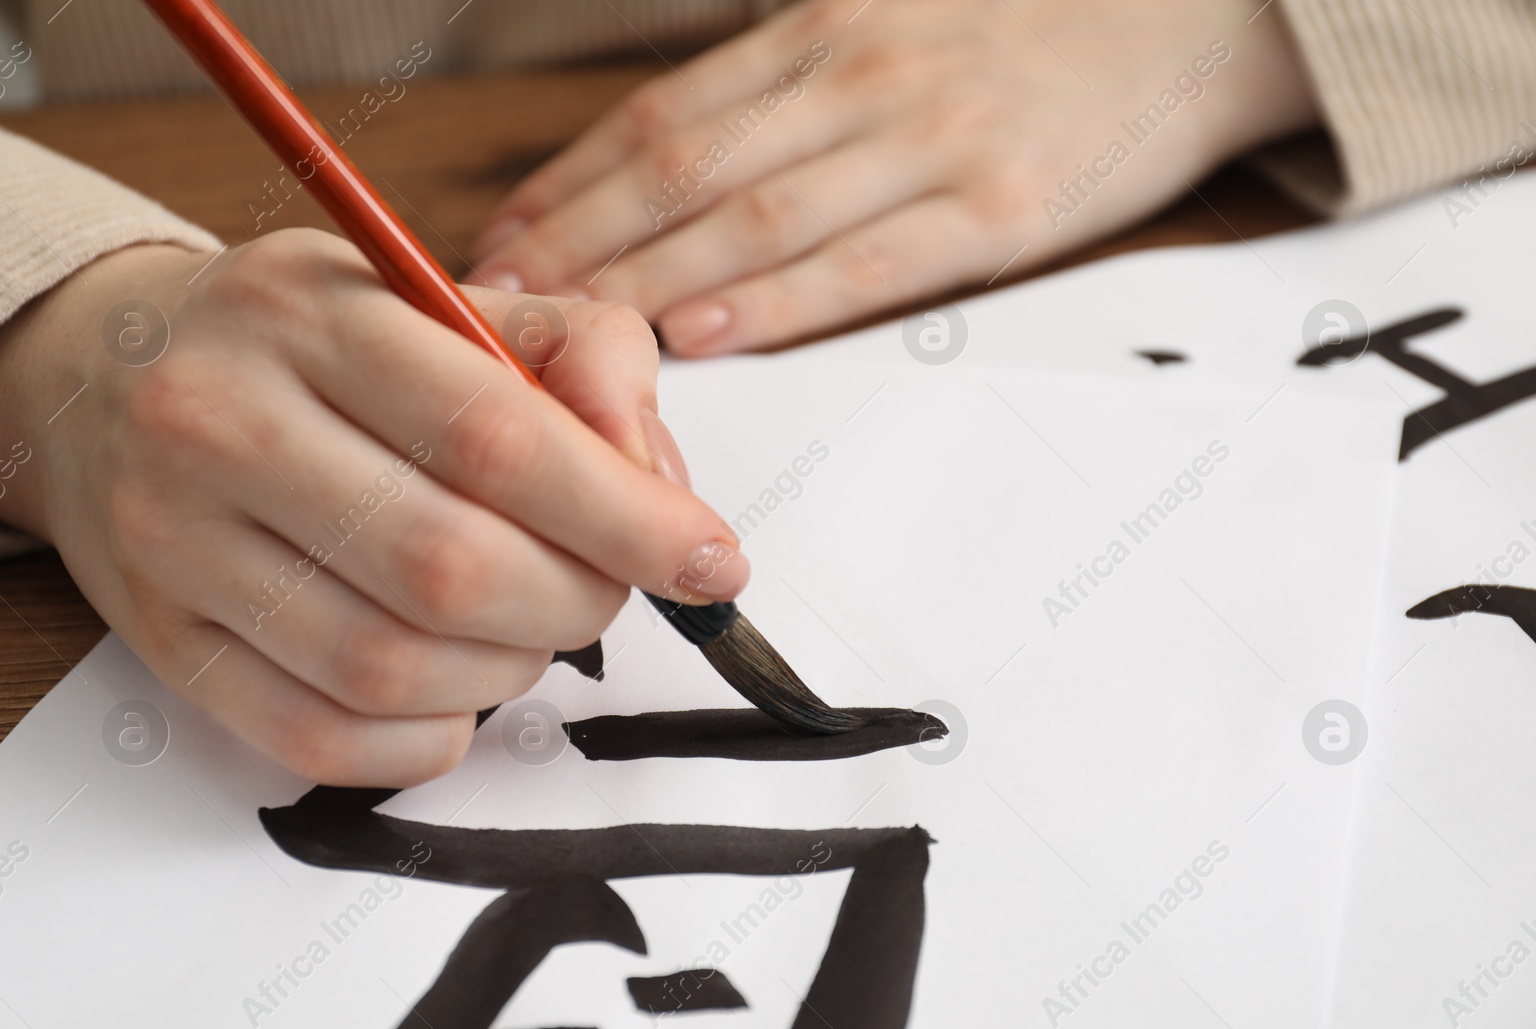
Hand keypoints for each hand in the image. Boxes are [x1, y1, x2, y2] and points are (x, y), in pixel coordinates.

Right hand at [0, 229, 746, 784]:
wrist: (108, 379)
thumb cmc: (315, 346)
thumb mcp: (443, 299)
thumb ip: (581, 358)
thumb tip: (655, 481)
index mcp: (311, 318)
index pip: (496, 436)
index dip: (628, 516)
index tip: (714, 562)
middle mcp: (219, 424)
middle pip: (451, 567)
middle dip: (577, 601)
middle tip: (607, 589)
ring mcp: (174, 544)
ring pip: (391, 666)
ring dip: (510, 669)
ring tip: (527, 625)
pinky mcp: (164, 643)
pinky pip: (322, 741)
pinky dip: (429, 736)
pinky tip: (456, 684)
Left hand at [471, 0, 1316, 355]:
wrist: (1190, 22)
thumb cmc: (1020, 32)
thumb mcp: (885, 18)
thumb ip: (780, 84)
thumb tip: (666, 165)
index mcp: (818, 28)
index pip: (660, 116)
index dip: (567, 185)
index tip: (498, 243)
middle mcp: (857, 76)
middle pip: (682, 171)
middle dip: (576, 245)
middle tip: (496, 308)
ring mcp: (926, 142)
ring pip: (753, 220)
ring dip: (648, 284)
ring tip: (567, 336)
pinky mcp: (995, 213)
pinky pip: (863, 266)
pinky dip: (777, 304)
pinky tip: (707, 338)